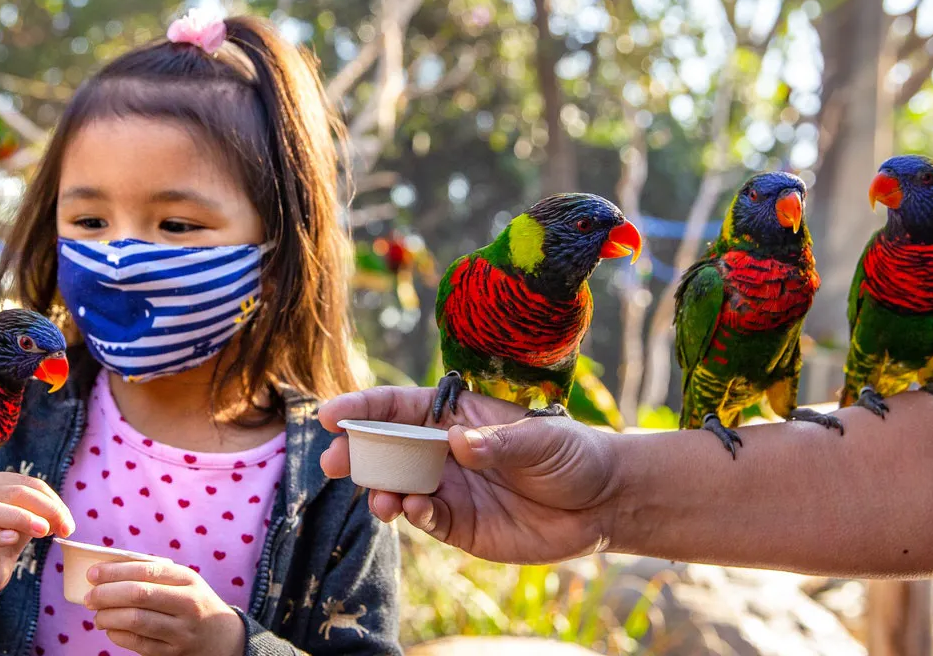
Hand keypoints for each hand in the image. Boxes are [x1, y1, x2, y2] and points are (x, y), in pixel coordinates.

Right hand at [0, 472, 74, 594]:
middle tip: (61, 527)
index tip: (67, 523)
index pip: (28, 484)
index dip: (52, 500)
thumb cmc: (6, 538)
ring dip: (21, 518)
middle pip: (12, 492)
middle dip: (43, 508)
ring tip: (43, 531)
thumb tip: (64, 521)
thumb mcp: (28, 521)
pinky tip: (13, 539)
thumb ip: (45, 514)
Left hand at [85, 560, 244, 655]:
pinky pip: (138, 643)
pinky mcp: (173, 652)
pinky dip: (117, 635)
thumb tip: (107, 571)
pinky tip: (111, 629)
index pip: (146, 570)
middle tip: (89, 598)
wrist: (223, 637)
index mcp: (188, 579)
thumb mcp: (184, 583)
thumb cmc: (193, 603)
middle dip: (106, 594)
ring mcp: (182, 630)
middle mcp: (188, 603)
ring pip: (136, 620)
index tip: (92, 574)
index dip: (115, 571)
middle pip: (139, 594)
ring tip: (97, 616)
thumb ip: (153, 575)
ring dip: (108, 617)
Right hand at [320, 386, 617, 563]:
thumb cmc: (571, 454)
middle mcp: (443, 451)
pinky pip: (424, 519)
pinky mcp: (458, 524)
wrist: (602, 503)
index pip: (399, 407)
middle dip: (356, 454)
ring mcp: (448, 488)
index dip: (362, 408)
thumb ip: (498, 442)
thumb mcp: (541, 439)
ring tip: (380, 499)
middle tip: (331, 463)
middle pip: (387, 448)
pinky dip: (413, 515)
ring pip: (397, 487)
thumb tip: (457, 444)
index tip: (331, 414)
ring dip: (380, 491)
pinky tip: (414, 512)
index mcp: (455, 416)